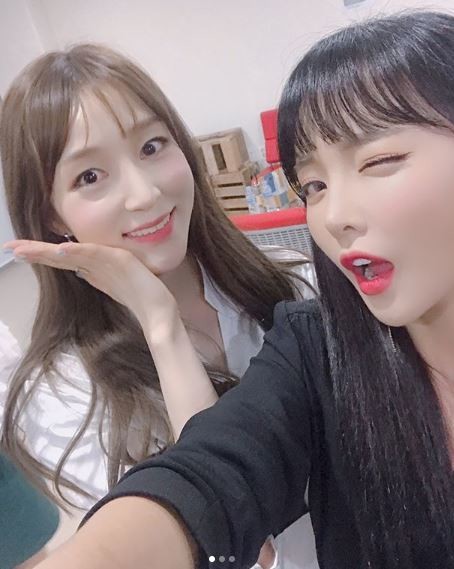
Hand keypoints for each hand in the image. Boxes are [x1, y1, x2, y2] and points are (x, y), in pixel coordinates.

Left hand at [3, 239, 177, 329]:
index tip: (18, 253)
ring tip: (24, 249)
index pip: (63, 259)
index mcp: (95, 268)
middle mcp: (100, 261)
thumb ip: (98, 278)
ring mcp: (111, 259)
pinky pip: (95, 255)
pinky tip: (61, 250)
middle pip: (62, 254)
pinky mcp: (122, 261)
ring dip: (48, 250)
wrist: (161, 312)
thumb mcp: (114, 288)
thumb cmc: (143, 299)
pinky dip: (77, 251)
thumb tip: (80, 271)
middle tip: (10, 247)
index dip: (40, 255)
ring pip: (73, 251)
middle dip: (35, 250)